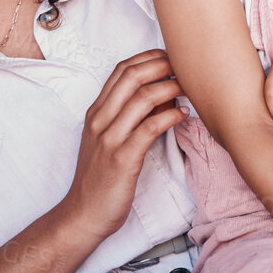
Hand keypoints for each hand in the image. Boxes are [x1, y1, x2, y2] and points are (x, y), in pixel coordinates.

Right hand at [59, 51, 187, 244]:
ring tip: (189, 89)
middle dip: (162, 65)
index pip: (121, 70)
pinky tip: (183, 115)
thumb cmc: (102, 178)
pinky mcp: (122, 159)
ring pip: (142, 98)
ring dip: (171, 88)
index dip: (148, 58)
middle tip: (185, 67)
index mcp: (96, 113)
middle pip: (132, 76)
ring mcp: (110, 139)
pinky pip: (150, 128)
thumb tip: (165, 94)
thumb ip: (133, 117)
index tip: (171, 57)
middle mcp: (100, 120)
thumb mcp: (112, 141)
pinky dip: (170, 116)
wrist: (83, 215)